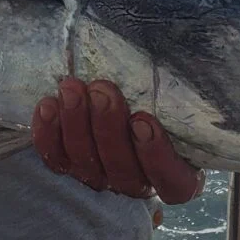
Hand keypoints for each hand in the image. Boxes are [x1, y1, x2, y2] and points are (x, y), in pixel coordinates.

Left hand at [32, 78, 205, 204]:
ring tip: (71, 88)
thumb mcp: (178, 93)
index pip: (173, 181)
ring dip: (77, 125)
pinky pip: (56, 159)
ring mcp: (101, 177)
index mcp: (177, 173)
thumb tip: (192, 57)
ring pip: (86, 164)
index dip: (157, 156)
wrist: (116, 92)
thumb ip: (182, 89)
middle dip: (109, 128)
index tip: (143, 120)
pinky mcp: (69, 166)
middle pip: (123, 170)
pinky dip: (48, 134)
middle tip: (102, 90)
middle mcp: (138, 181)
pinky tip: (47, 105)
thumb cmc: (160, 93)